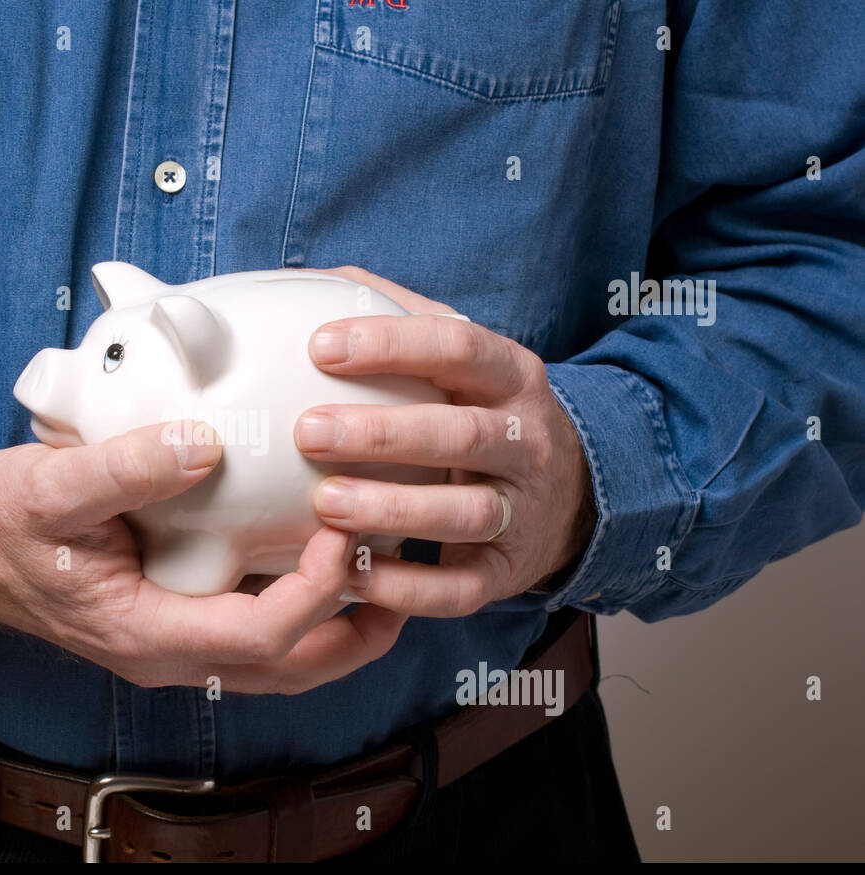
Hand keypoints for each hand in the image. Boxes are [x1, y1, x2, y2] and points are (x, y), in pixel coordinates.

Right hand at [0, 421, 407, 692]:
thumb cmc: (0, 525)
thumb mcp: (52, 490)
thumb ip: (125, 470)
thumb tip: (202, 444)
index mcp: (147, 634)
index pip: (264, 636)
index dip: (320, 590)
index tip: (346, 527)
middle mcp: (170, 651)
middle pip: (289, 666)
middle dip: (357, 629)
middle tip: (403, 570)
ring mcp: (173, 638)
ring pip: (278, 658)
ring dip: (338, 625)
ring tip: (384, 570)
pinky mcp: (173, 614)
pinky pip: (253, 625)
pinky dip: (300, 603)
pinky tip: (318, 554)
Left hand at [295, 266, 596, 616]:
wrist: (569, 497)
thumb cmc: (482, 413)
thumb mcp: (464, 361)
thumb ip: (400, 318)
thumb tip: (313, 282)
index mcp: (511, 376)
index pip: (458, 346)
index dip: (390, 344)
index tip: (319, 347)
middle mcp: (525, 440)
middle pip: (460, 434)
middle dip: (381, 433)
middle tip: (308, 431)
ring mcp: (521, 510)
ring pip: (464, 512)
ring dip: (392, 508)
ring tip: (324, 505)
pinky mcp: (506, 572)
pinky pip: (459, 589)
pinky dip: (405, 587)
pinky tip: (350, 574)